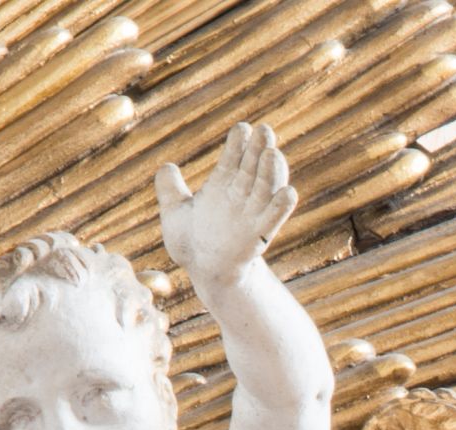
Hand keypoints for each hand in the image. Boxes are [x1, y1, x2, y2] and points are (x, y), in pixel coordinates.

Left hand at [156, 120, 296, 287]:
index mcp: (220, 189)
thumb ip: (169, 189)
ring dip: (272, 172)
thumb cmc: (190, 245)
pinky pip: (273, 220)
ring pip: (265, 190)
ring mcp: (250, 216)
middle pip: (252, 169)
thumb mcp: (173, 213)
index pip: (232, 161)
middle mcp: (238, 199)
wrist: (205, 274)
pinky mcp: (258, 237)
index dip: (238, 144)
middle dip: (258, 150)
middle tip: (265, 129)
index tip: (243, 128)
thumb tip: (167, 167)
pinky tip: (288, 192)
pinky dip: (281, 207)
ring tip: (274, 153)